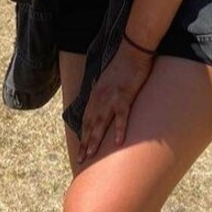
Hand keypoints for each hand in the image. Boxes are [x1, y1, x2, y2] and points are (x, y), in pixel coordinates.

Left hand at [78, 42, 154, 162]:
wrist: (132, 50)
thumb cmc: (123, 64)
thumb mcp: (107, 78)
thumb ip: (102, 91)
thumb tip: (100, 100)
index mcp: (95, 94)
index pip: (86, 118)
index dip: (82, 134)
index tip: (80, 148)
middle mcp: (99, 98)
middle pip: (90, 124)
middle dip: (84, 143)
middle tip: (80, 160)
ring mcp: (111, 98)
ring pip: (100, 123)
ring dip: (95, 141)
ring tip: (91, 155)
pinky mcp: (124, 96)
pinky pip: (121, 117)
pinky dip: (119, 130)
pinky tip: (118, 143)